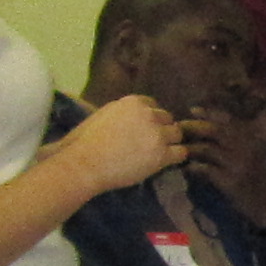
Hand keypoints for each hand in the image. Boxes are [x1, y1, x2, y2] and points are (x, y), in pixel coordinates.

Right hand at [51, 94, 183, 197]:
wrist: (85, 163)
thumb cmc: (85, 142)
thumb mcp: (104, 115)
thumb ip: (122, 113)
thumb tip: (128, 119)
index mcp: (133, 102)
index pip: (153, 105)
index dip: (151, 118)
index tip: (145, 129)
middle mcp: (149, 114)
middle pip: (167, 118)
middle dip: (162, 129)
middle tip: (153, 143)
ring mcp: (157, 134)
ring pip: (177, 134)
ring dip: (171, 142)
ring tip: (161, 153)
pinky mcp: (162, 154)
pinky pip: (181, 152)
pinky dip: (177, 157)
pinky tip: (168, 162)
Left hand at [182, 95, 265, 223]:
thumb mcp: (264, 154)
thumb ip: (250, 139)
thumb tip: (223, 129)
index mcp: (254, 138)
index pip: (228, 119)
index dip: (209, 113)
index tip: (192, 110)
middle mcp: (246, 147)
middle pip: (213, 131)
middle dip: (193, 127)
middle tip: (178, 128)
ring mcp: (237, 164)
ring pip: (207, 149)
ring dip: (190, 148)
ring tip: (178, 149)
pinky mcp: (229, 181)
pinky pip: (205, 170)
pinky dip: (193, 168)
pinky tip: (186, 168)